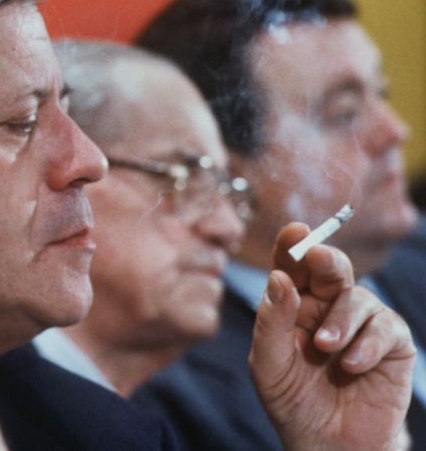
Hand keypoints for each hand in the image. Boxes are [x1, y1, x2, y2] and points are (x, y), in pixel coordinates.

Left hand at [249, 222, 414, 450]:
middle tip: (317, 257)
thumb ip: (271, 322)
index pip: (291, 267)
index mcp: (292, 305)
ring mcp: (360, 322)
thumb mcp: (269, 364)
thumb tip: (280, 279)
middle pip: (329, 268)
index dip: (293, 246)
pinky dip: (367, 344)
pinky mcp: (391, 344)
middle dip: (324, 259)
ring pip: (356, 297)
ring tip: (326, 349)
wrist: (328, 443)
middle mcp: (326, 306)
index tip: (294, 231)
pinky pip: (385, 327)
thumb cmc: (292, 400)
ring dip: (341, 320)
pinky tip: (351, 365)